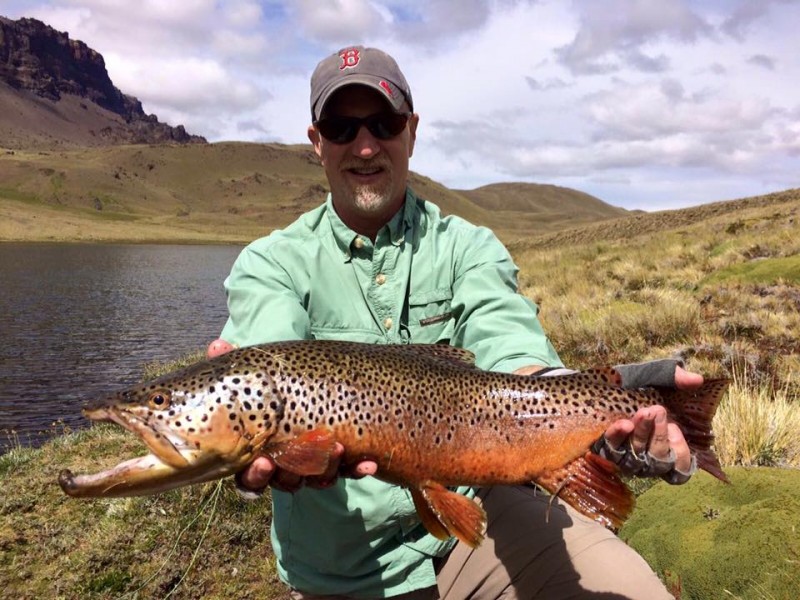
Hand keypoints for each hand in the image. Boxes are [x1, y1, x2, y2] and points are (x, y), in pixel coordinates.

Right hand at [207, 338, 377, 493]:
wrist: (307, 381)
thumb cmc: (270, 383)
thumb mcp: (252, 373)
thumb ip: (232, 363)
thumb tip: (217, 345)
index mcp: (256, 453)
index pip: (251, 480)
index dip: (256, 477)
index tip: (263, 461)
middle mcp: (285, 466)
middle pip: (285, 483)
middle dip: (293, 474)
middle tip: (300, 461)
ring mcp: (313, 465)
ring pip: (318, 478)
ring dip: (329, 468)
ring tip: (339, 448)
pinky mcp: (340, 460)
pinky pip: (348, 471)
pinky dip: (358, 468)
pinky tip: (370, 462)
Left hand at [599, 366, 702, 476]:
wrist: (610, 381)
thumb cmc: (640, 383)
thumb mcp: (659, 377)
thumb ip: (677, 379)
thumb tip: (697, 379)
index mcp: (668, 445)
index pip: (680, 467)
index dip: (681, 454)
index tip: (675, 429)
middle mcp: (649, 457)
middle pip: (658, 458)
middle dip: (659, 435)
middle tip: (657, 411)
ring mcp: (627, 457)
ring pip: (638, 457)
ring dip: (642, 434)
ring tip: (643, 413)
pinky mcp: (607, 450)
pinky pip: (613, 452)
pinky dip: (619, 437)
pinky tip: (625, 424)